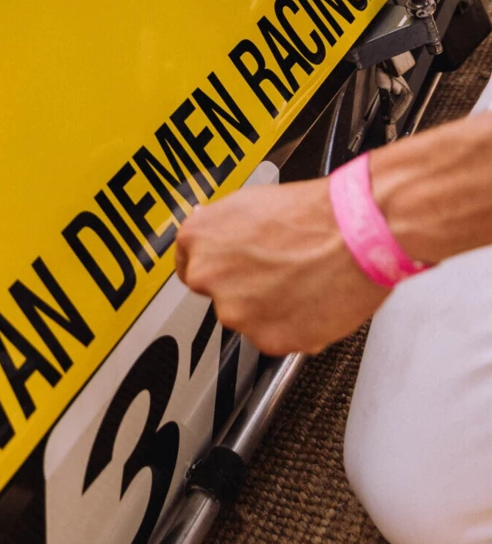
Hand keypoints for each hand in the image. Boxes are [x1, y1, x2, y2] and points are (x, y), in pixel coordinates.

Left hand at [176, 176, 388, 354]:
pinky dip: (292, 325)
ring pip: (248, 317)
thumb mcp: (250, 203)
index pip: (188, 264)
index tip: (228, 267)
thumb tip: (218, 240)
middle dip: (245, 287)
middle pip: (220, 294)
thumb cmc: (313, 213)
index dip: (216, 265)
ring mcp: (237, 312)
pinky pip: (276, 337)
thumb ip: (222, 229)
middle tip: (279, 270)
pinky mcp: (269, 340)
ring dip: (269, 308)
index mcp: (198, 239)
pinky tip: (310, 298)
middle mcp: (209, 278)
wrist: (355, 233)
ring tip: (301, 280)